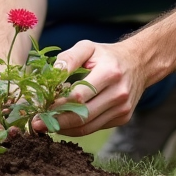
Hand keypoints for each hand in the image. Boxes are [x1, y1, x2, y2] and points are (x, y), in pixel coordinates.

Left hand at [33, 39, 147, 136]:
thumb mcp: (87, 47)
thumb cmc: (106, 55)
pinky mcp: (122, 118)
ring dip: (64, 129)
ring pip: (88, 127)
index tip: (39, 106)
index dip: (57, 104)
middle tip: (36, 124)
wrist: (138, 63)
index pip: (79, 96)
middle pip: (82, 116)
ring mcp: (122, 109)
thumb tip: (50, 75)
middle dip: (56, 122)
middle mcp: (119, 93)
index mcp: (110, 73)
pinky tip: (64, 122)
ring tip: (46, 125)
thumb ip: (68, 58)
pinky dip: (77, 128)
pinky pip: (95, 128)